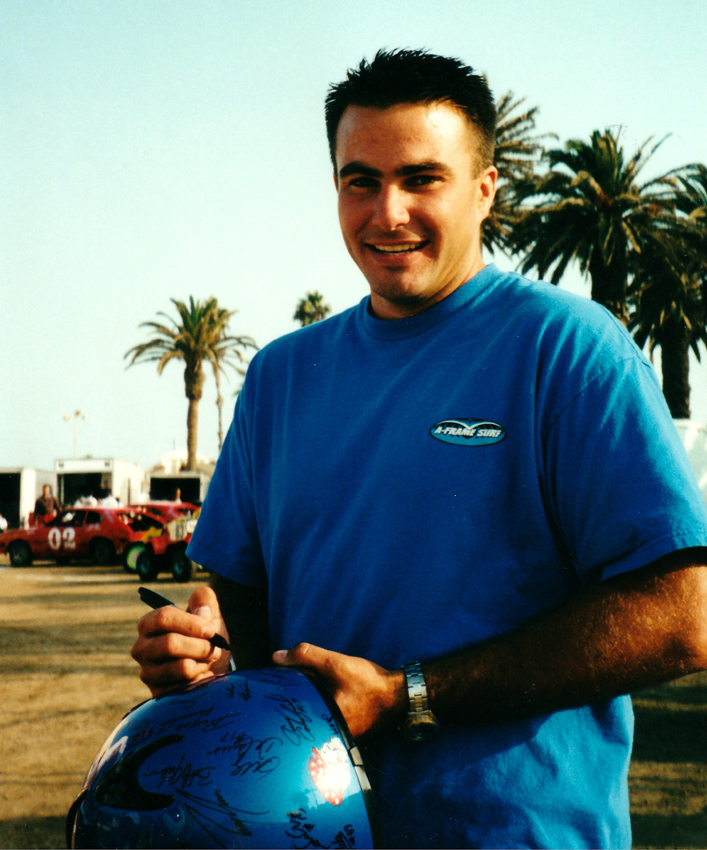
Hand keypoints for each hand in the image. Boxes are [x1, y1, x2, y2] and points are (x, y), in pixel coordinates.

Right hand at [131, 586, 231, 696]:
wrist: (211, 669)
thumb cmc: (206, 638)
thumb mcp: (209, 615)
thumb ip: (205, 600)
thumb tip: (202, 612)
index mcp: (149, 624)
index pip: (163, 618)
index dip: (191, 623)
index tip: (210, 629)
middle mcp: (142, 648)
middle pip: (170, 643)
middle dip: (201, 645)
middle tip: (215, 647)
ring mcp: (147, 672)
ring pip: (181, 666)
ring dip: (203, 662)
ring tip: (209, 659)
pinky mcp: (158, 693)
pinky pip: (185, 685)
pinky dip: (200, 678)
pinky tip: (202, 674)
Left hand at [273, 643, 405, 738]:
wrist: (398, 695)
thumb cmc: (369, 682)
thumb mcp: (336, 663)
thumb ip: (306, 656)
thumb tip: (277, 656)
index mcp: (323, 720)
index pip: (289, 710)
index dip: (280, 697)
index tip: (273, 687)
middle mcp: (328, 734)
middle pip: (298, 715)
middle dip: (292, 700)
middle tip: (285, 687)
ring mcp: (336, 736)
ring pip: (310, 716)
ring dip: (306, 702)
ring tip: (302, 688)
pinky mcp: (343, 732)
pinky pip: (322, 718)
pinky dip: (318, 706)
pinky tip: (322, 695)